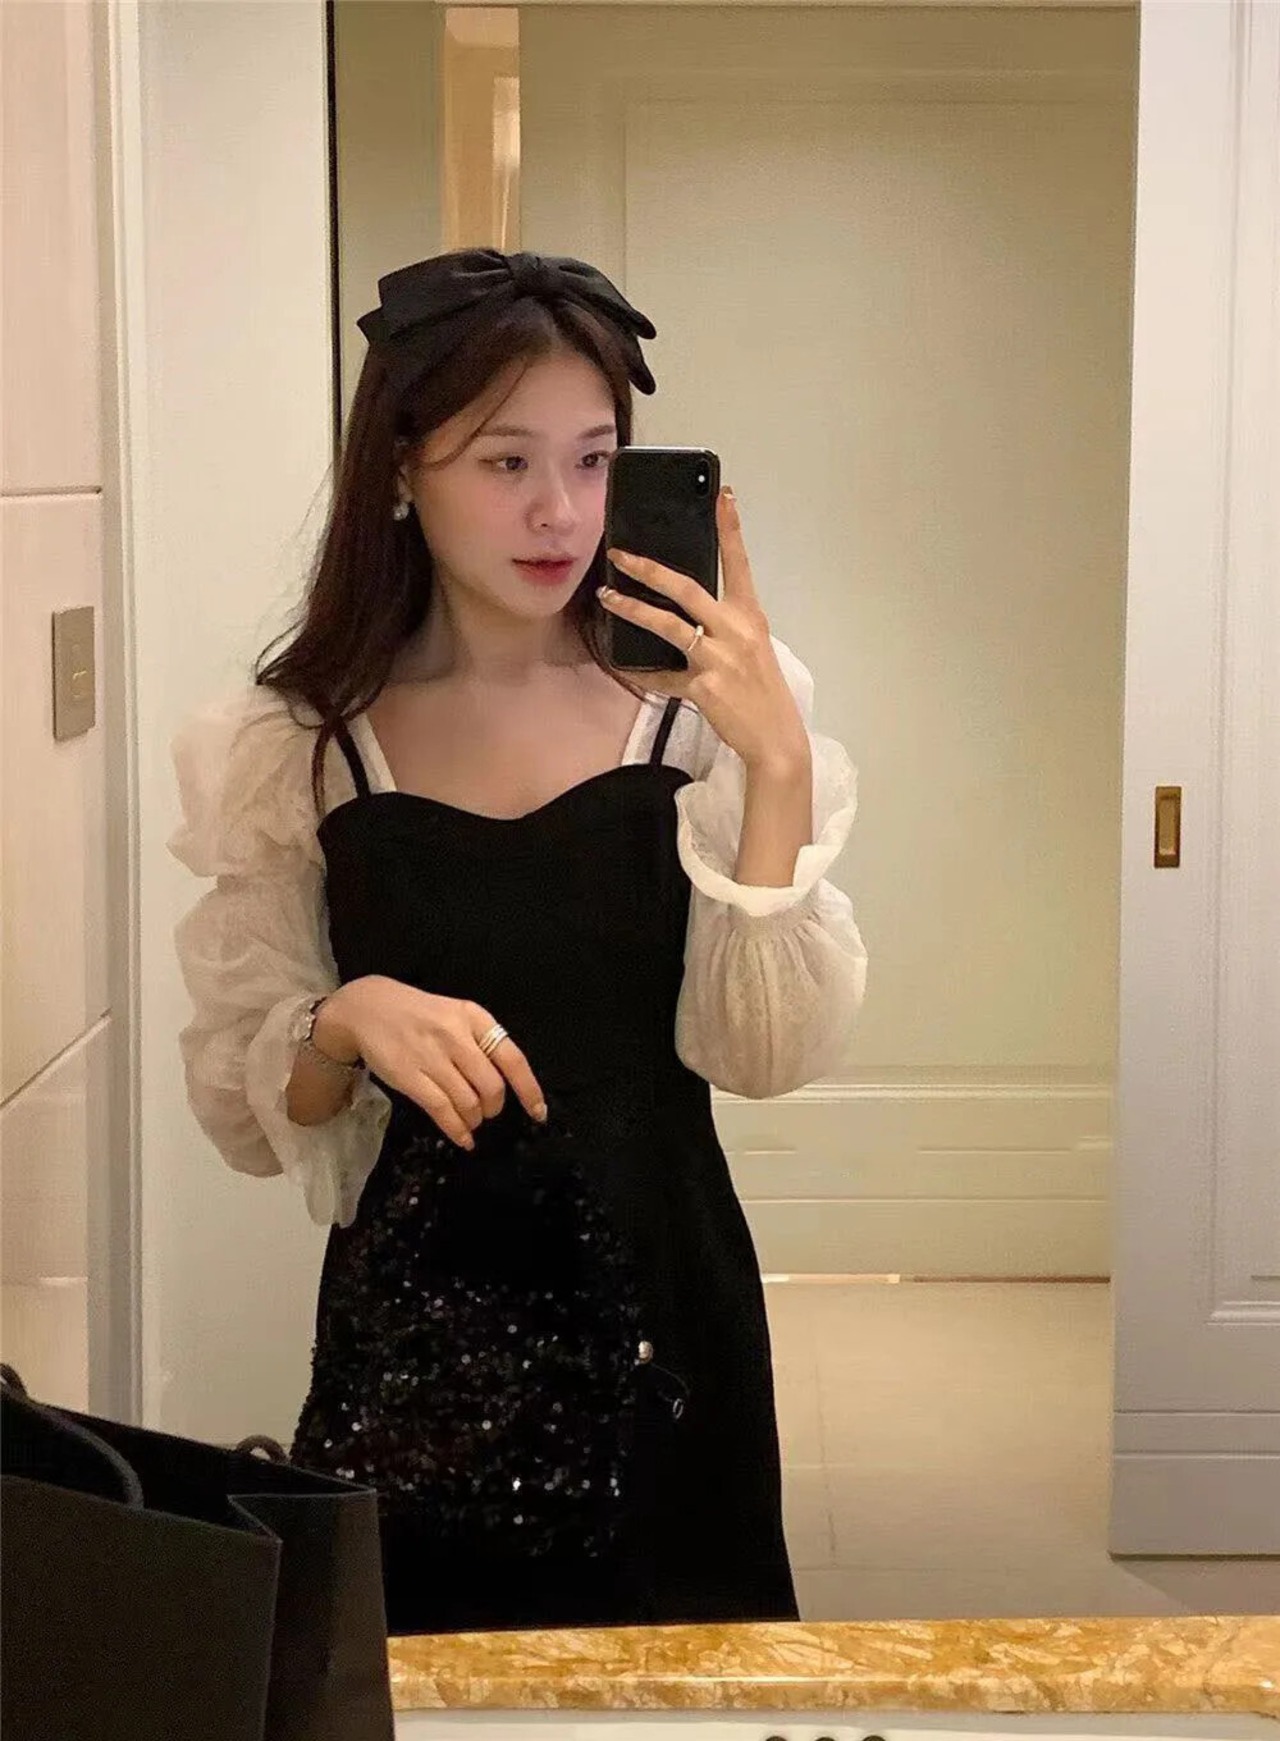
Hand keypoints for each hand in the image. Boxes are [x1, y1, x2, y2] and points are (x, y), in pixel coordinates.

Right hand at [316, 976, 546, 1150]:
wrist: (368, 1008)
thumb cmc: (418, 1014)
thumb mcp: (455, 1014)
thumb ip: (480, 1042)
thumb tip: (507, 1083)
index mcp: (473, 1017)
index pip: (512, 1058)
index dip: (529, 1090)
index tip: (538, 1112)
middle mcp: (456, 1035)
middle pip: (491, 1086)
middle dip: (494, 1107)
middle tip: (488, 1111)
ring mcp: (431, 1056)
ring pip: (468, 1101)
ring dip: (475, 1119)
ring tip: (472, 1120)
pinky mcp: (409, 1076)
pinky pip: (442, 1110)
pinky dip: (457, 1129)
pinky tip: (463, 1137)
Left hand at [600, 486, 808, 774]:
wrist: (776, 738)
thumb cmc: (763, 693)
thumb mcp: (753, 650)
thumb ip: (725, 628)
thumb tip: (691, 616)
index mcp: (751, 617)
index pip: (739, 564)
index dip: (730, 529)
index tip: (722, 496)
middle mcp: (736, 631)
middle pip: (686, 588)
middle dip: (649, 569)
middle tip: (621, 556)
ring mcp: (719, 658)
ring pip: (667, 624)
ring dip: (632, 609)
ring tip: (607, 599)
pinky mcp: (703, 686)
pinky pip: (663, 676)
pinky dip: (645, 674)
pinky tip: (628, 669)